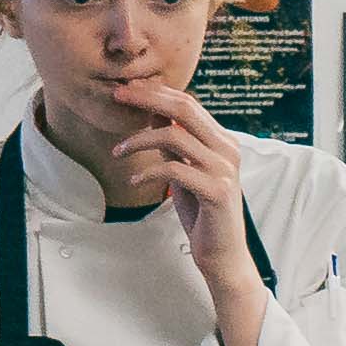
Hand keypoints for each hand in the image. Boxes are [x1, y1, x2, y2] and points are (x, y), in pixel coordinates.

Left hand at [99, 82, 255, 287]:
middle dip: (146, 98)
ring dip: (138, 140)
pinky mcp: (217, 191)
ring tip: (117, 152)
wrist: (223, 255)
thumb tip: (152, 111)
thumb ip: (174, 143)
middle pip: (184, 108)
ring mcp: (224, 169)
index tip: (127, 89)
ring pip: (174, 136)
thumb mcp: (184, 170)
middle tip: (117, 96)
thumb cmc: (202, 214)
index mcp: (222, 140)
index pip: (188, 104)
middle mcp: (228, 149)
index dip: (156, 92)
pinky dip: (149, 173)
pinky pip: (174, 170)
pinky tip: (135, 182)